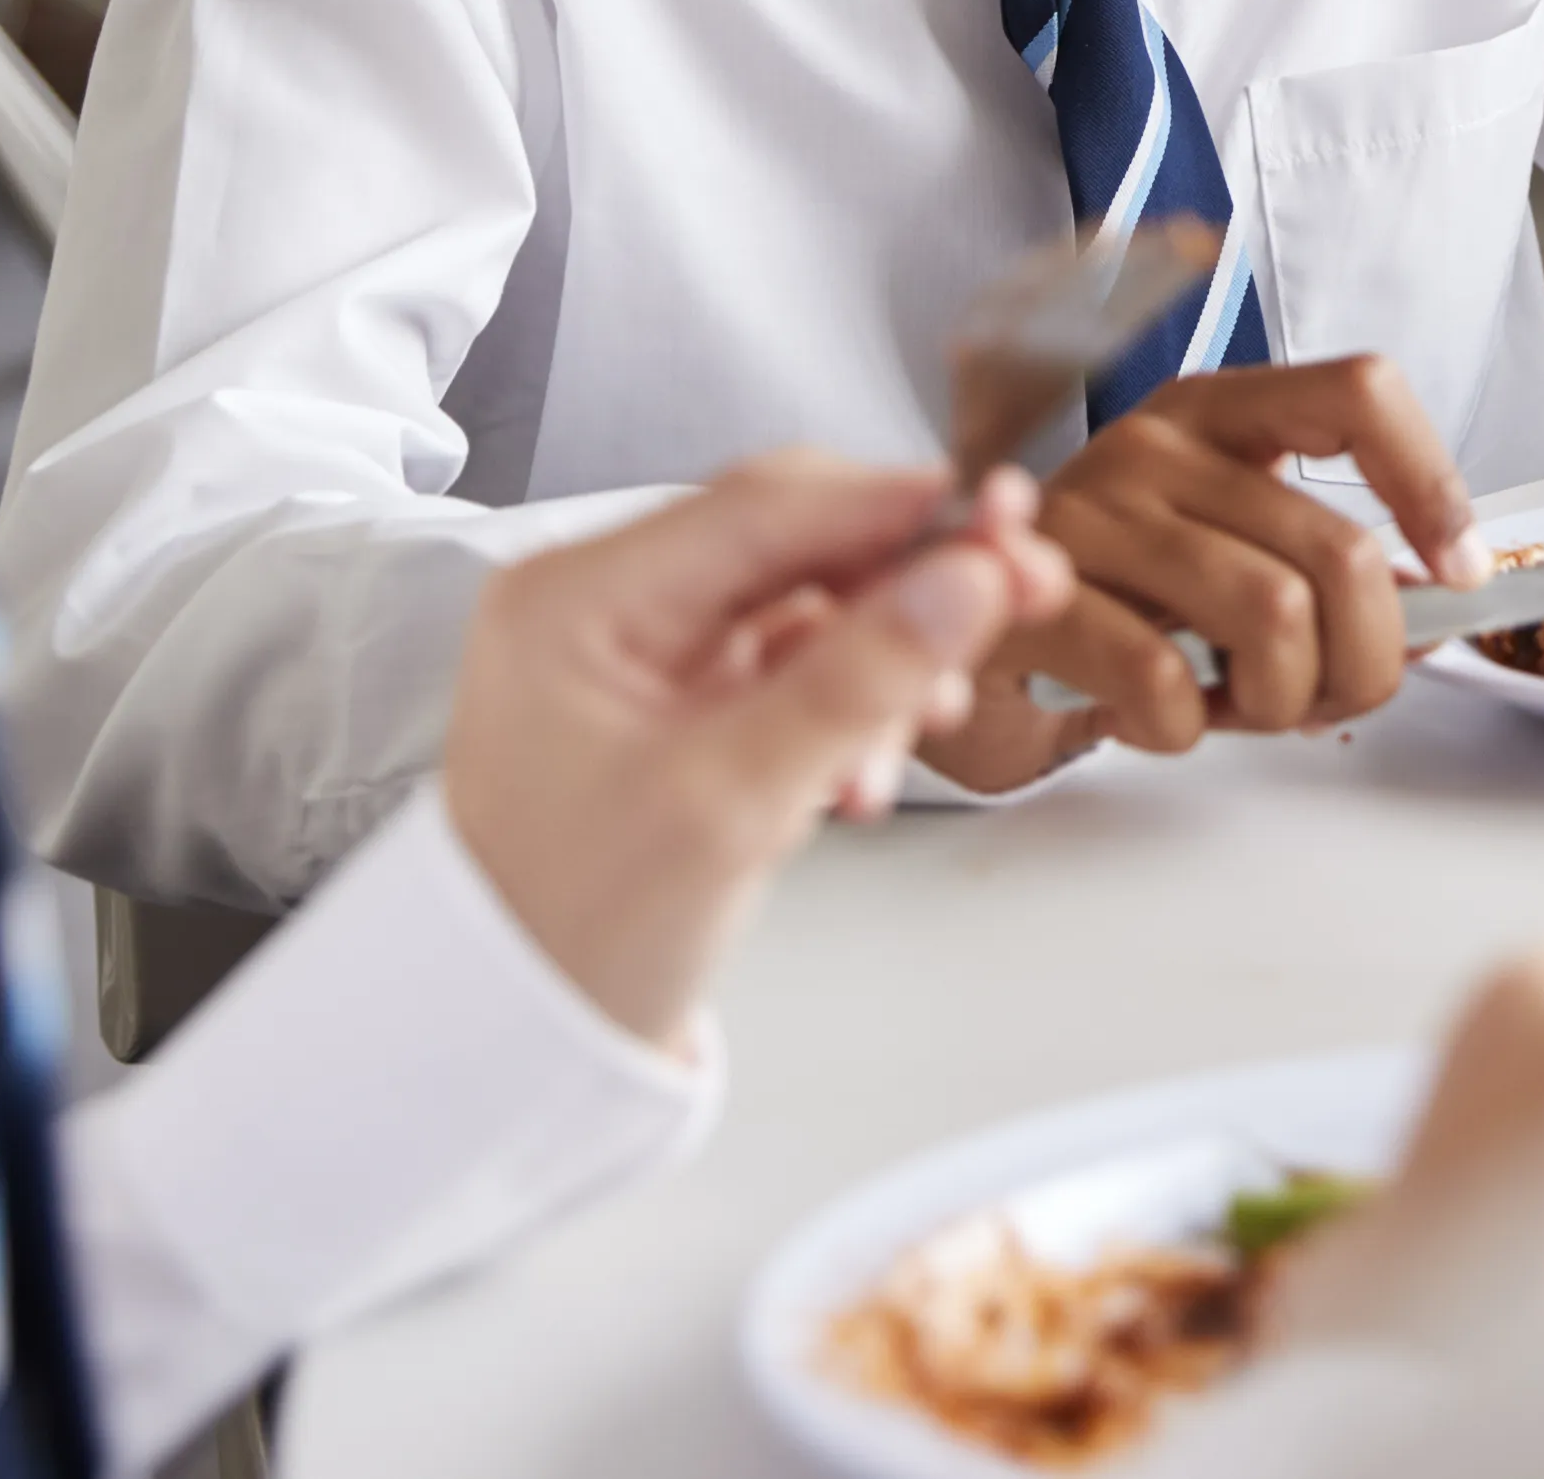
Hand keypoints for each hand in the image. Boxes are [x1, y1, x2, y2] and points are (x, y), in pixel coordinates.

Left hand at [439, 455, 1069, 1053]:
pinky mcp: (680, 701)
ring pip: (812, 603)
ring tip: (923, 731)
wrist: (522, 1037)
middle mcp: (606, 602)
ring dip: (885, 660)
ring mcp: (644, 651)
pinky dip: (849, 706)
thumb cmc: (575, 930)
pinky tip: (865, 771)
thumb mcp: (729, 802)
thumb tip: (967, 579)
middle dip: (908, 584)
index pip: (766, 506)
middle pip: (799, 543)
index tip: (1005, 520)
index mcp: (578, 598)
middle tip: (1021, 595)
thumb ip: (855, 681)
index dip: (897, 508)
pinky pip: (796, 664)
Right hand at [942, 355, 1492, 780]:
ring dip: (1277, 702)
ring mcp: (1088, 511)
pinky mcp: (1030, 595)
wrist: (961, 651)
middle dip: (1361, 661)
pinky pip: (1165, 680)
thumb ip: (1333, 575)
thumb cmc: (1117, 605)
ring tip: (1231, 706)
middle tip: (1322, 698)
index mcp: (1218, 415)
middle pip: (1337, 552)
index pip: (1358, 395)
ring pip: (1272, 617)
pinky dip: (1185, 728)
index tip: (1458, 572)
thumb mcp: (1234, 566)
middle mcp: (1155, 442)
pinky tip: (1157, 719)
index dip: (1429, 484)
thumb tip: (1440, 604)